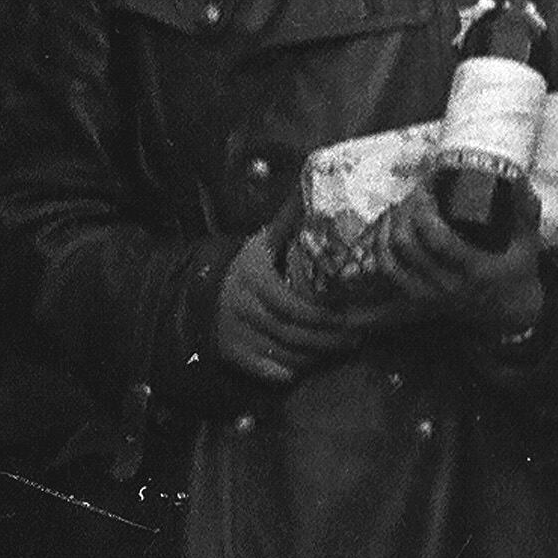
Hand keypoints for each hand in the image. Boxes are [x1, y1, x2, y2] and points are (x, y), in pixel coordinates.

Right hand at [216, 223, 388, 382]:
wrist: (200, 296)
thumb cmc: (246, 268)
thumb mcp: (262, 243)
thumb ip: (287, 220)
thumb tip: (309, 185)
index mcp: (254, 279)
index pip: (291, 305)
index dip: (321, 315)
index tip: (348, 316)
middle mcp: (244, 308)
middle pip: (292, 332)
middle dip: (327, 338)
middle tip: (357, 337)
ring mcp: (237, 334)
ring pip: (283, 353)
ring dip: (316, 356)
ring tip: (344, 349)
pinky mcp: (235, 354)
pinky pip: (268, 370)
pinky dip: (292, 371)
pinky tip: (313, 365)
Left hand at [377, 182, 548, 339]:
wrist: (511, 313)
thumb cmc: (517, 272)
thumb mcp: (528, 242)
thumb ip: (525, 211)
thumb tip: (518, 178)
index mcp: (473, 270)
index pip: (437, 239)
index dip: (424, 211)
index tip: (427, 188)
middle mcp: (447, 285)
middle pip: (407, 246)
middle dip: (404, 213)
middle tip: (413, 193)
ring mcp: (429, 296)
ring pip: (390, 263)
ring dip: (386, 231)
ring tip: (397, 208)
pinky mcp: (418, 301)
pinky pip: (388, 280)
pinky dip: (379, 253)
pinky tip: (383, 232)